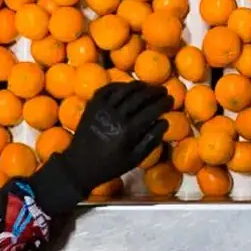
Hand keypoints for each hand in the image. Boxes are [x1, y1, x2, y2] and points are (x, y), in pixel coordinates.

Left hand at [56, 81, 172, 195]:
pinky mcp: (92, 105)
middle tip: (163, 91)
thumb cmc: (110, 165)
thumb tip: (164, 121)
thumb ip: (152, 140)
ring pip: (125, 89)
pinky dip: (120, 85)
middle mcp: (116, 116)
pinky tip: (127, 87)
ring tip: (148, 87)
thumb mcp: (135, 159)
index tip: (171, 100)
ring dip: (139, 85)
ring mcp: (102, 108)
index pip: (152, 110)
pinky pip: (108, 89)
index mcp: (128, 131)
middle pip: (140, 96)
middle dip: (155, 91)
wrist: (79, 165)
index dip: (164, 103)